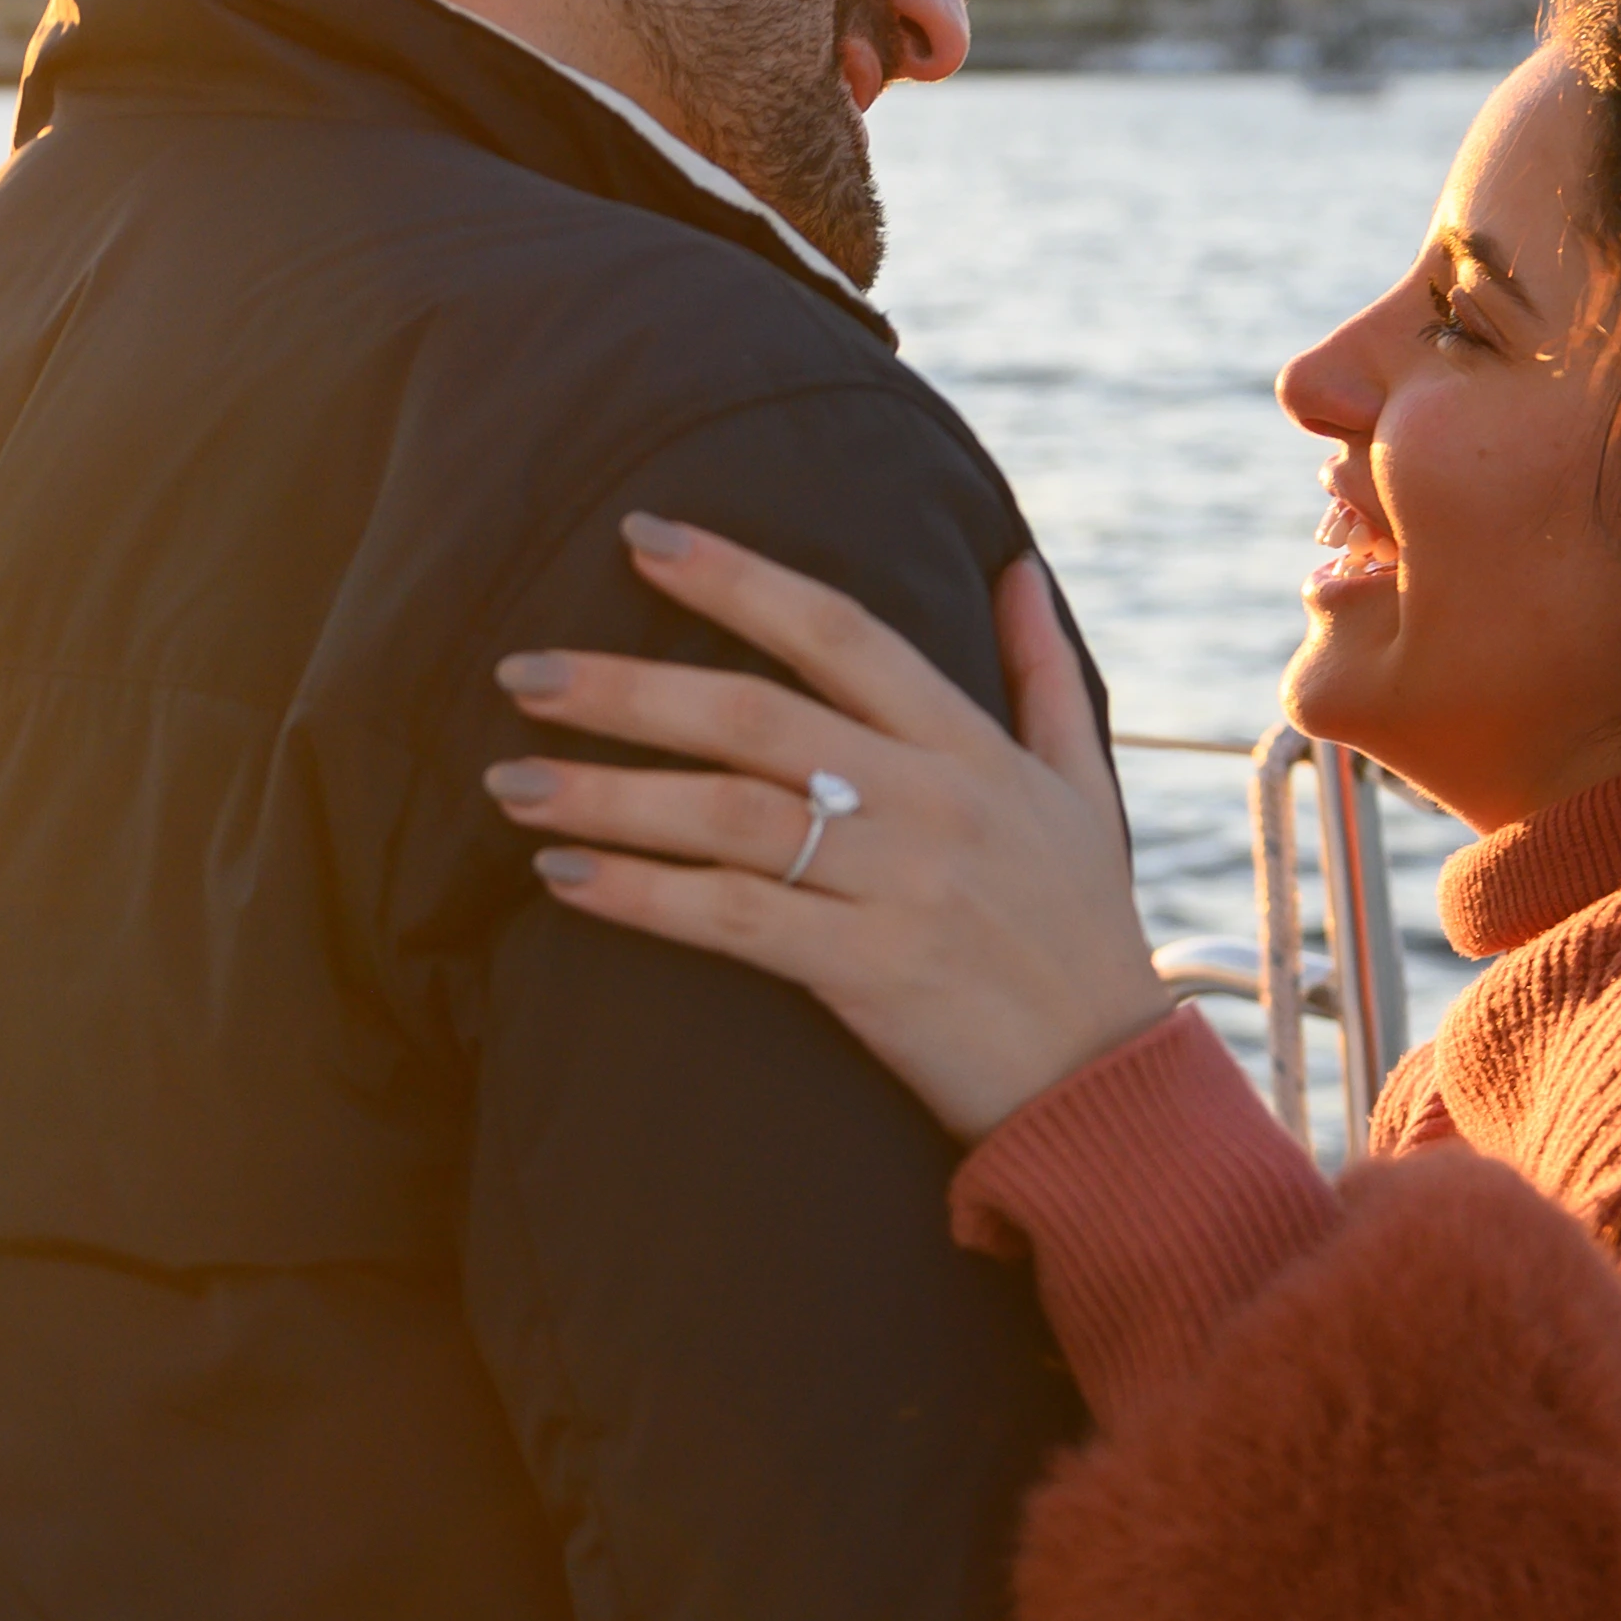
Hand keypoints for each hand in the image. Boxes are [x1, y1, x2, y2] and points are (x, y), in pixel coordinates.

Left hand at [489, 513, 1173, 1140]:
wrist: (1110, 1083)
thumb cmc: (1082, 934)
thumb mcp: (1086, 789)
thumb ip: (1044, 674)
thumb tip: (1013, 567)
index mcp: (968, 744)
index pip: (838, 630)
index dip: (736, 578)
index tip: (641, 537)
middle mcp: (930, 799)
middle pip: (754, 715)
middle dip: (626, 688)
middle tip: (522, 673)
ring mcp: (901, 883)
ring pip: (728, 814)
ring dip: (607, 793)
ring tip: (511, 782)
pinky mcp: (872, 971)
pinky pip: (733, 918)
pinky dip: (641, 895)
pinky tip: (564, 878)